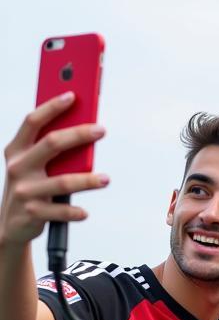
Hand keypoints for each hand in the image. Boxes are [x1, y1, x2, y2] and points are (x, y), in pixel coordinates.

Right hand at [0, 94, 107, 246]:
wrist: (11, 224)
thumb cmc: (32, 186)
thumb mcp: (34, 165)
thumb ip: (52, 149)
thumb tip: (86, 127)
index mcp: (16, 150)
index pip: (32, 122)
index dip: (51, 107)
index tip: (72, 95)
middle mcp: (17, 167)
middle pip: (51, 144)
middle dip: (78, 134)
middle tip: (101, 129)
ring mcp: (24, 191)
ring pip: (61, 182)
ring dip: (86, 180)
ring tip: (106, 179)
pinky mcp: (32, 213)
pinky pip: (59, 211)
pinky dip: (74, 212)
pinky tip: (85, 212)